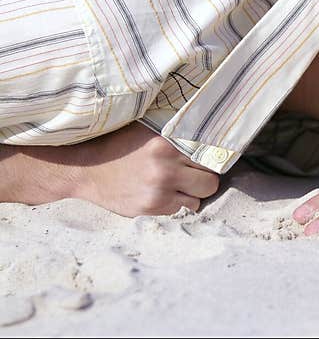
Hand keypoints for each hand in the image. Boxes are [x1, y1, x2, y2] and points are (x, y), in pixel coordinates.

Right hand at [72, 122, 220, 216]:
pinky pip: (180, 210)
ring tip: (177, 184)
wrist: (86, 169)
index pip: (210, 156)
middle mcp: (165, 168)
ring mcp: (158, 191)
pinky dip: (176, 203)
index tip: (209, 159)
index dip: (211, 158)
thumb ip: (177, 132)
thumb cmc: (120, 145)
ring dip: (191, 194)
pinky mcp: (150, 209)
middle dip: (205, 178)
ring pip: (198, 200)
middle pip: (210, 182)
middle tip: (193, 174)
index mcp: (166, 144)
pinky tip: (162, 193)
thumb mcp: (148, 129)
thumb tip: (210, 128)